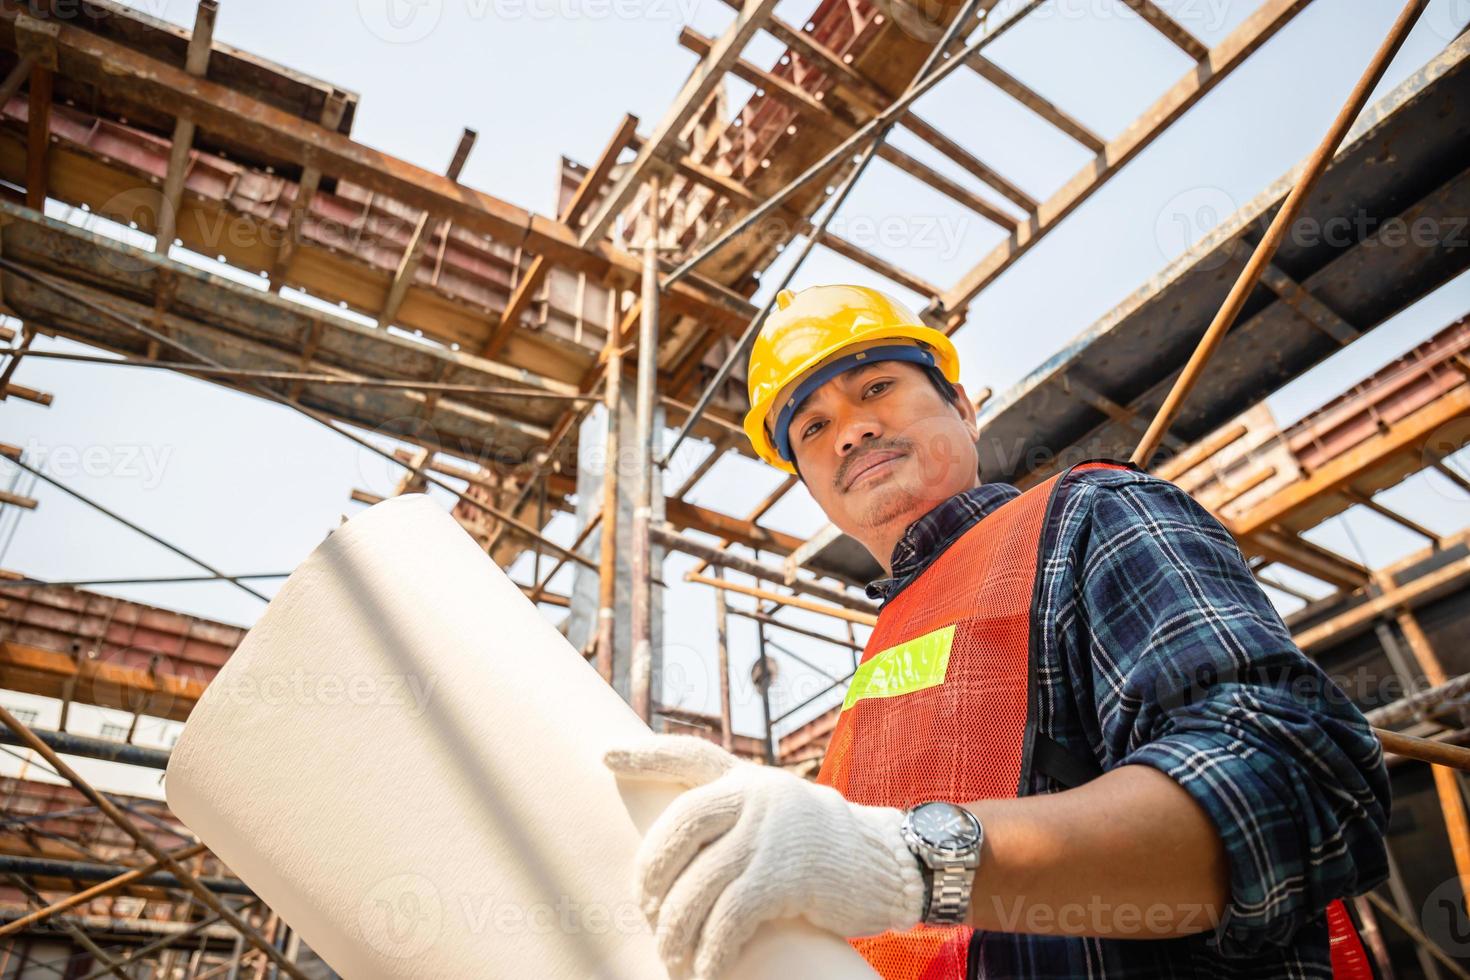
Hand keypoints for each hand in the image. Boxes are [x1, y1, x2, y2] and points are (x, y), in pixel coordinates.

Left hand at [603, 734, 924, 979]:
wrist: (888, 864)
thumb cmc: (825, 843)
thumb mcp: (781, 808)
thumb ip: (738, 809)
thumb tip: (680, 844)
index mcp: (750, 778)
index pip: (690, 755)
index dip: (647, 755)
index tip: (606, 757)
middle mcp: (757, 795)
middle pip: (681, 827)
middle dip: (652, 872)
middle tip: (645, 908)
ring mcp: (771, 834)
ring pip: (699, 883)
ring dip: (676, 929)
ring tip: (670, 957)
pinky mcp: (786, 877)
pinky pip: (729, 917)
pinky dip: (711, 949)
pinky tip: (705, 969)